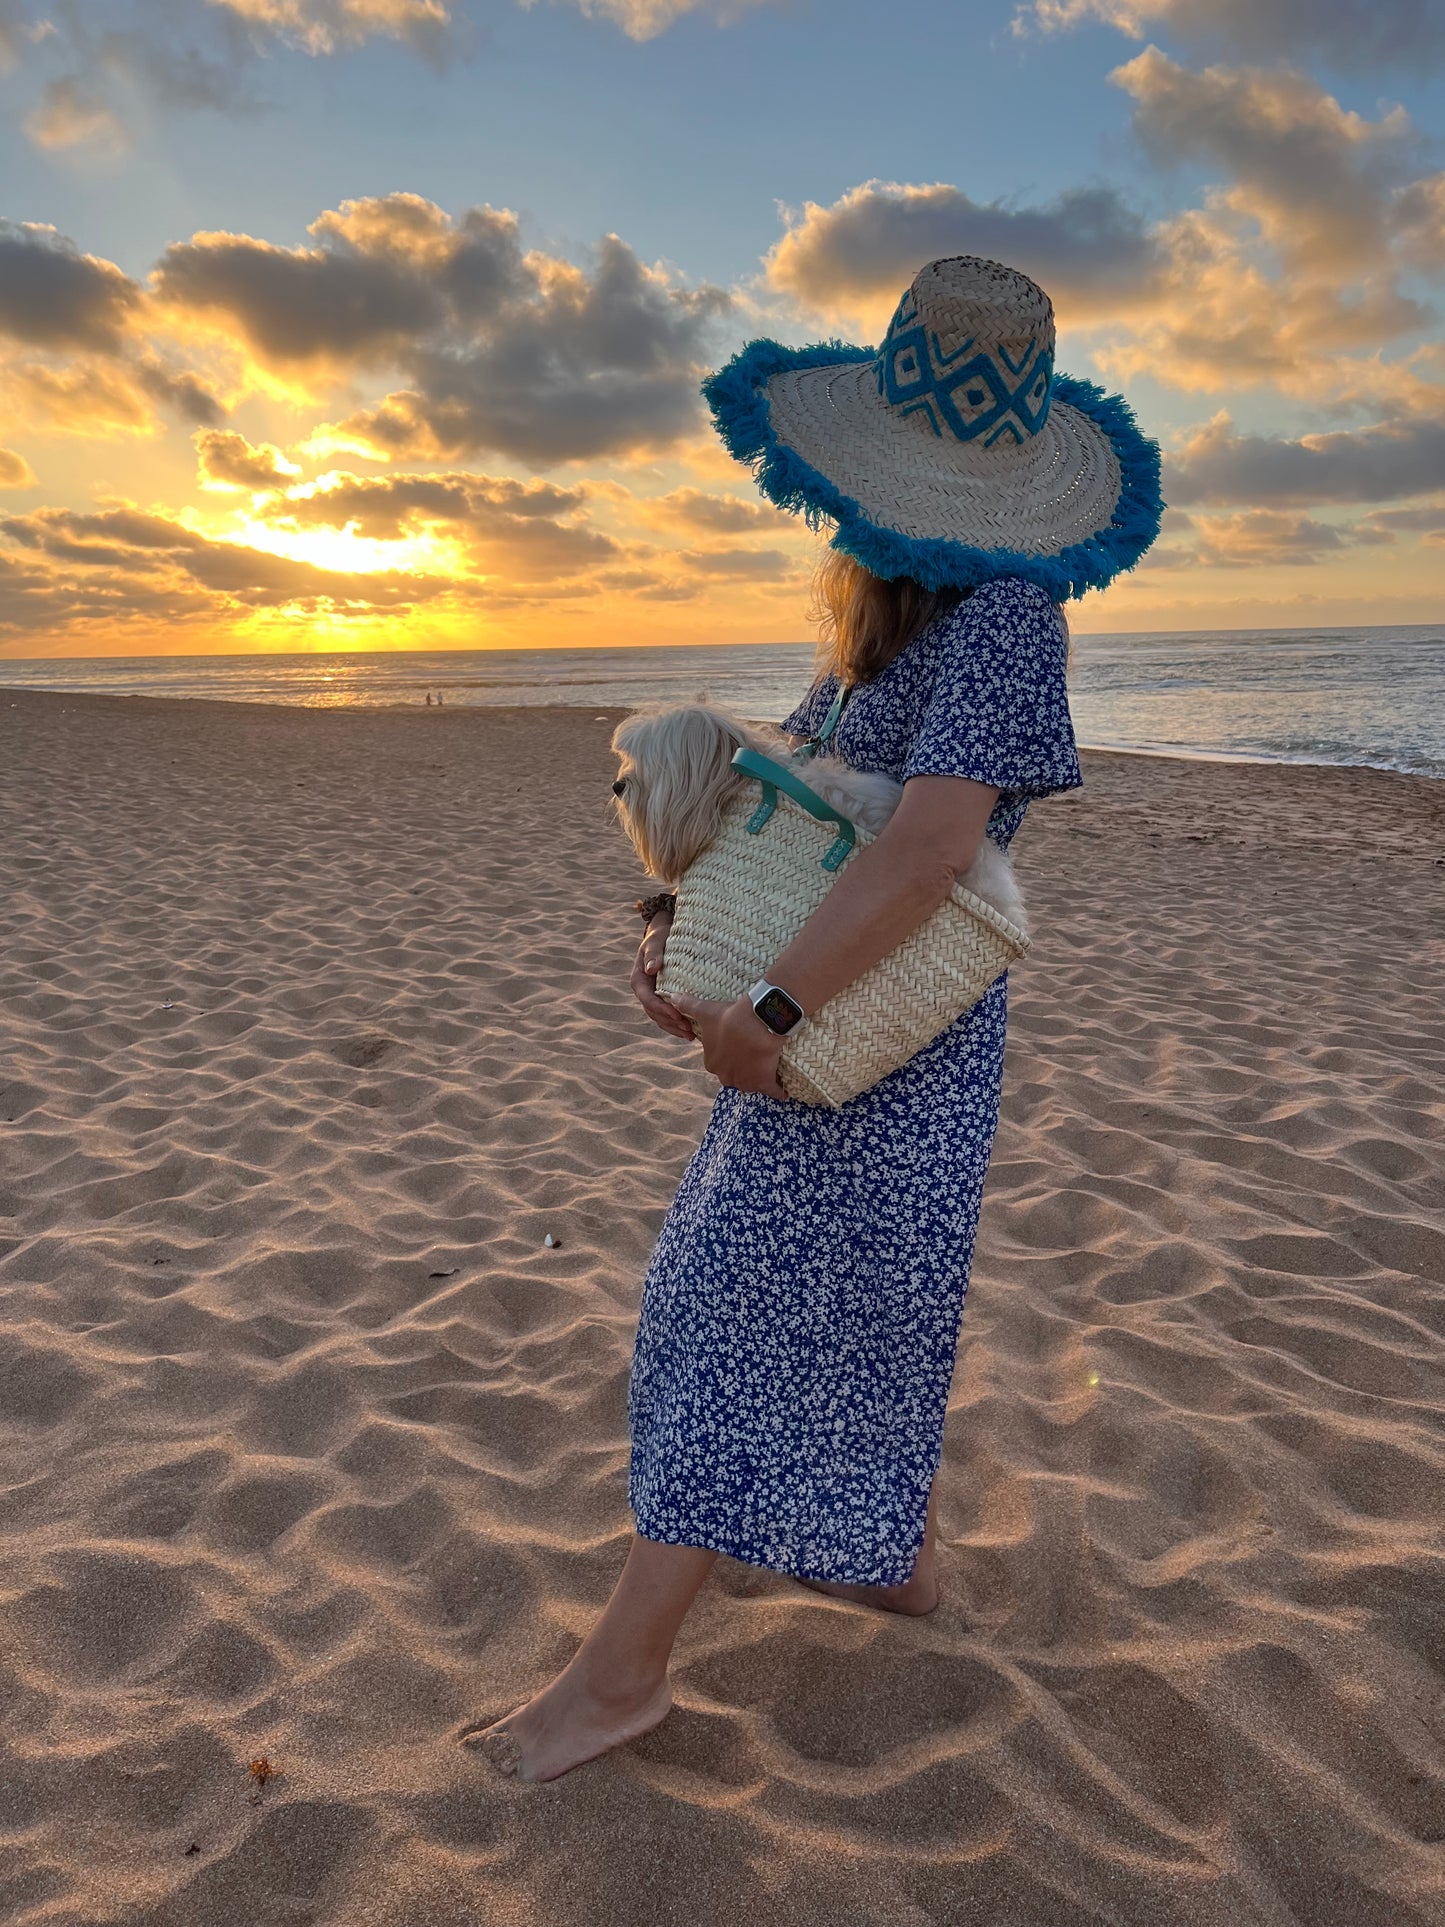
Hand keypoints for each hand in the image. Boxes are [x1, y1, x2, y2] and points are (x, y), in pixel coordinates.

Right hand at [631, 915, 693, 1040]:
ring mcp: (652, 997)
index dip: (663, 1009)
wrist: (663, 935)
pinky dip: (676, 1024)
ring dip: (674, 1028)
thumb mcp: (655, 941)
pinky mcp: (662, 999)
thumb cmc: (659, 936)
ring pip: (660, 1018)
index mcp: (639, 980)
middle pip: (654, 1013)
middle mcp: (644, 991)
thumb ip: (654, 953)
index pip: (648, 999)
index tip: (678, 1015)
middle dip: (671, 1023)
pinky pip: (667, 1016)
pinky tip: (691, 1031)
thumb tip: (652, 968)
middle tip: (689, 1030)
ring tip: (691, 1035)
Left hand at [666, 991, 789, 1099]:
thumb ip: (688, 1005)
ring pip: (750, 1084)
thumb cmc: (727, 1018)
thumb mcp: (705, 1011)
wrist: (753, 1024)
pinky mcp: (764, 1082)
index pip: (717, 1063)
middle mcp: (726, 1077)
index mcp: (711, 1063)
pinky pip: (772, 1091)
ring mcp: (746, 1082)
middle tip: (750, 1056)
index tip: (734, 1047)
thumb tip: (672, 997)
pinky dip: (778, 1092)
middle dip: (739, 1069)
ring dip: (756, 1079)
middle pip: (733, 1075)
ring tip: (765, 1069)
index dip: (726, 1054)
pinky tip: (783, 1092)